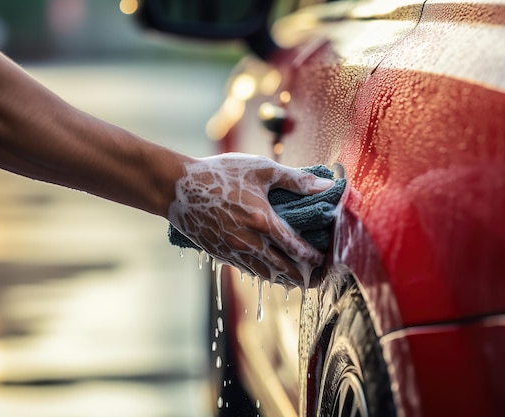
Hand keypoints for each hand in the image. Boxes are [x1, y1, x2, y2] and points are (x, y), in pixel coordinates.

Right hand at [167, 153, 334, 287]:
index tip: (325, 262)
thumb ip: (296, 179)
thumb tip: (328, 185)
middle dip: (304, 277)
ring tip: (299, 283)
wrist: (177, 188)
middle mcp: (249, 242)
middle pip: (283, 269)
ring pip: (265, 274)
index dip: (314, 258)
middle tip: (318, 281)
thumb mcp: (260, 169)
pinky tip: (270, 274)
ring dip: (284, 280)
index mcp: (262, 221)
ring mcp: (233, 251)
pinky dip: (263, 275)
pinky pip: (247, 270)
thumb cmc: (219, 174)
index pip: (296, 248)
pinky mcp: (220, 253)